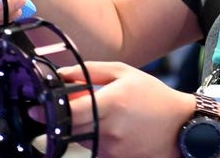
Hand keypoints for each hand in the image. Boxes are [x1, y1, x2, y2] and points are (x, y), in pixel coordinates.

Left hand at [60, 62, 193, 157]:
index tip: (36, 107)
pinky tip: (110, 130)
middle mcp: (110, 130)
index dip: (51, 110)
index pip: (71, 111)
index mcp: (111, 104)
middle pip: (70, 129)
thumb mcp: (124, 73)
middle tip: (58, 111)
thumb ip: (91, 71)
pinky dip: (94, 140)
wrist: (182, 126)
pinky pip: (95, 150)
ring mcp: (113, 149)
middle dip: (60, 121)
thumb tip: (63, 74)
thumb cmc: (154, 96)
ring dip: (81, 129)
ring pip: (82, 140)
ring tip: (98, 117)